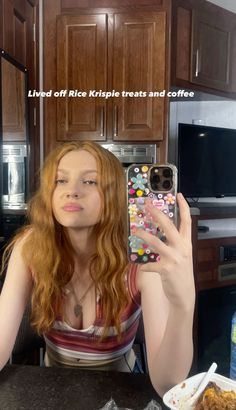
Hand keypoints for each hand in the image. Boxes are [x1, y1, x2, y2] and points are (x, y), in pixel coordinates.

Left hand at [134, 193, 194, 309]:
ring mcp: (174, 258)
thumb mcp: (182, 255)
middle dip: (157, 214)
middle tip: (146, 205)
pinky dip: (143, 265)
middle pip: (169, 226)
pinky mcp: (166, 269)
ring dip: (144, 235)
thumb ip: (174, 242)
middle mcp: (182, 248)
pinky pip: (150, 264)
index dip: (184, 207)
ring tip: (135, 230)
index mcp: (186, 243)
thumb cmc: (180, 272)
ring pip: (156, 242)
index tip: (179, 194)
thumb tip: (160, 229)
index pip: (187, 221)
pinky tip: (139, 266)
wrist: (184, 294)